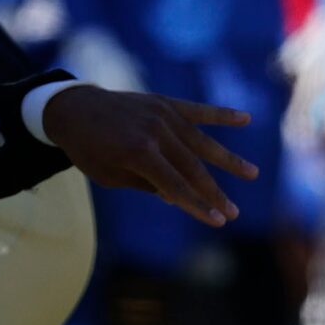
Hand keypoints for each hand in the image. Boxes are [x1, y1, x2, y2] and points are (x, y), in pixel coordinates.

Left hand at [41, 85, 255, 228]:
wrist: (72, 109)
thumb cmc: (88, 149)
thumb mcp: (111, 176)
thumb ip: (147, 185)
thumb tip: (180, 196)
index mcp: (137, 153)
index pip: (175, 187)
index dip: (197, 206)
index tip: (219, 222)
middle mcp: (154, 132)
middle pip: (192, 168)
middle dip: (214, 193)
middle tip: (234, 212)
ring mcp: (161, 114)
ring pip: (201, 142)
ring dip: (228, 160)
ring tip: (252, 174)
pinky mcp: (163, 102)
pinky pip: (197, 110)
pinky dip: (221, 114)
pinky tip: (245, 119)